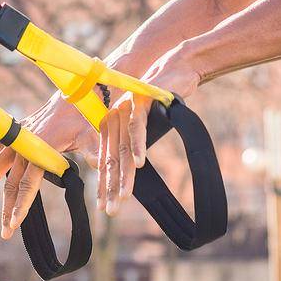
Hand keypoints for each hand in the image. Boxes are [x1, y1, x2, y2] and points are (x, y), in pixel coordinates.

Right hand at [0, 93, 98, 238]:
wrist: (74, 95)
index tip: (13, 224)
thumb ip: (92, 151)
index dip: (20, 205)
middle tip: (4, 234)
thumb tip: (97, 165)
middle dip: (6, 209)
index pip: (28, 184)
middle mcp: (25, 146)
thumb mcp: (91, 135)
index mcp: (41, 150)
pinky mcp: (16, 134)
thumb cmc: (84, 117)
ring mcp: (18, 140)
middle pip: (10, 184)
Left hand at [97, 45, 202, 214]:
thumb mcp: (146, 124)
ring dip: (124, 174)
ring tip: (123, 197)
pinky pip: (138, 127)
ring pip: (123, 147)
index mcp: (111, 125)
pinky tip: (139, 163)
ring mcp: (125, 109)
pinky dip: (138, 145)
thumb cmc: (162, 100)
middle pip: (111, 158)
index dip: (104, 185)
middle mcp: (113, 118)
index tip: (104, 207)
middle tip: (110, 211)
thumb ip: (133, 143)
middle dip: (111, 187)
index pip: (105, 160)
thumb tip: (131, 169)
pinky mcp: (140, 101)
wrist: (175, 69)